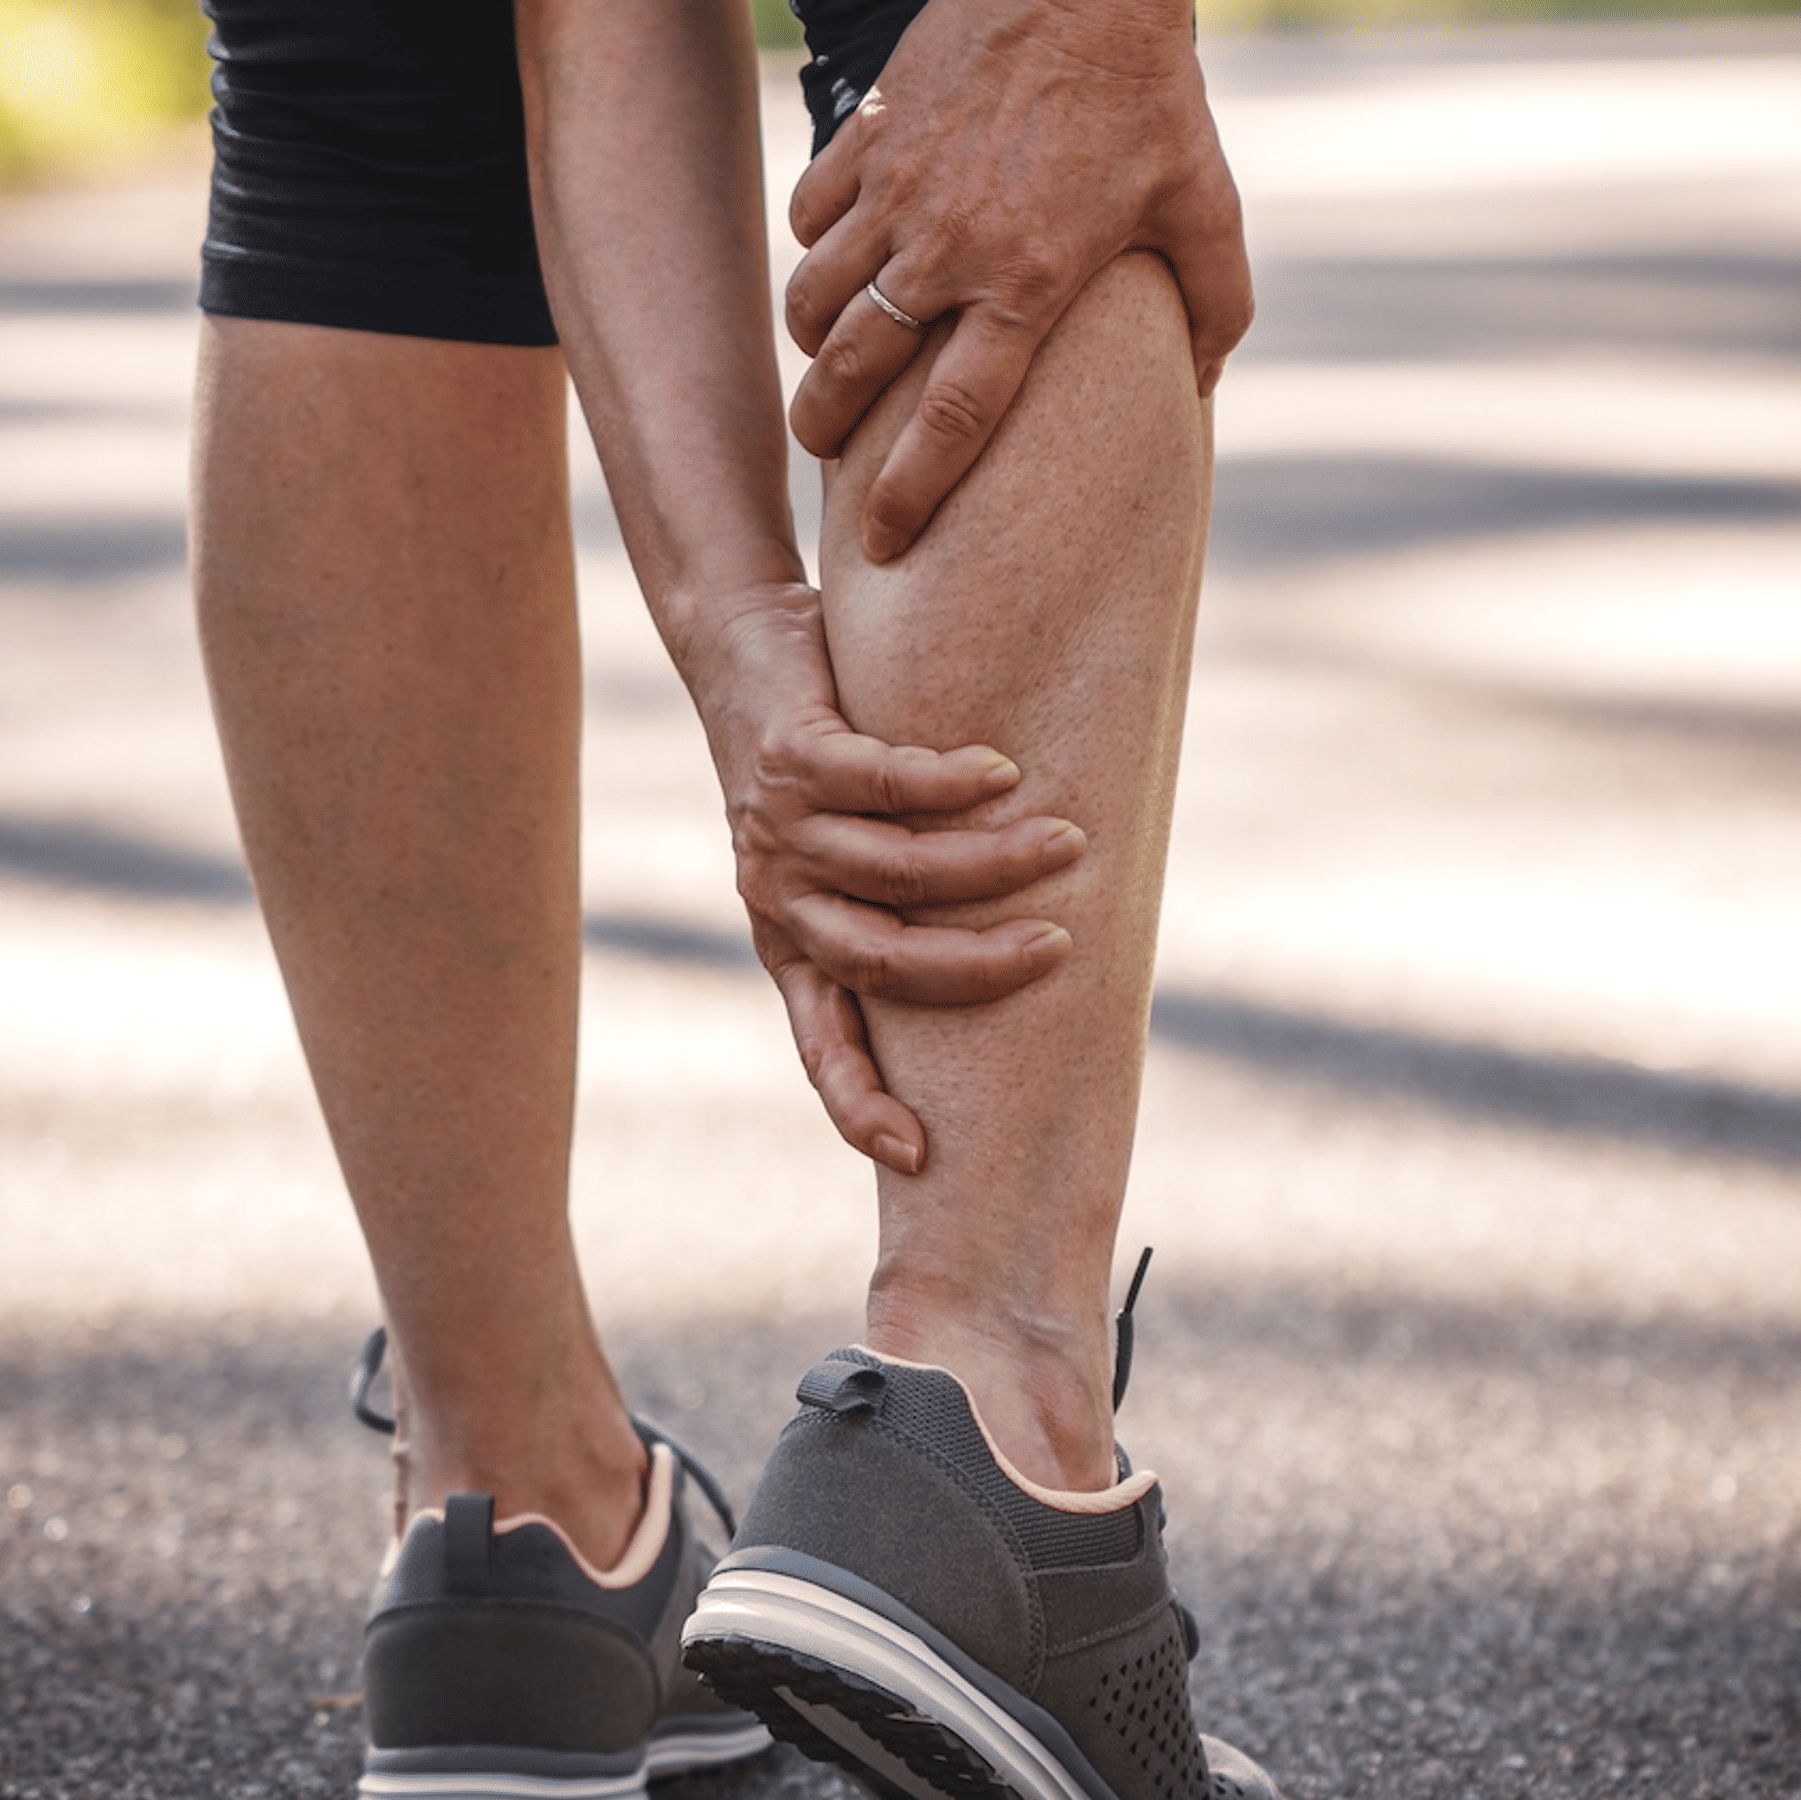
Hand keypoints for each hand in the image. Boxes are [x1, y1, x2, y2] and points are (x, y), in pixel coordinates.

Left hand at [692, 584, 1085, 1169]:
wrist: (735, 644)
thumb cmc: (815, 758)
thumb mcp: (840, 850)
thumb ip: (895, 902)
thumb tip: (1012, 954)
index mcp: (788, 940)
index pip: (819, 1043)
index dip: (858, 1103)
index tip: (913, 1155)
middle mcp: (777, 894)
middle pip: (881, 962)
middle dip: (977, 967)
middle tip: (1058, 949)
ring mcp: (778, 826)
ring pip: (898, 871)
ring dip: (992, 862)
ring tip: (1065, 842)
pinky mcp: (793, 754)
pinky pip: (884, 782)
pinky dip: (952, 782)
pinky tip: (1002, 773)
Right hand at [779, 0, 1251, 562]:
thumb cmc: (1157, 99)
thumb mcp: (1209, 212)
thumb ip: (1216, 311)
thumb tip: (1200, 388)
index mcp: (1029, 287)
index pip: (950, 424)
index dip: (908, 494)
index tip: (882, 543)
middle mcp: (949, 250)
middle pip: (852, 373)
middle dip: (824, 429)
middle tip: (824, 449)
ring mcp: (899, 190)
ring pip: (815, 298)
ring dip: (814, 343)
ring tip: (829, 359)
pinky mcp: (869, 134)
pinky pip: (810, 218)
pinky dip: (813, 250)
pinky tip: (836, 258)